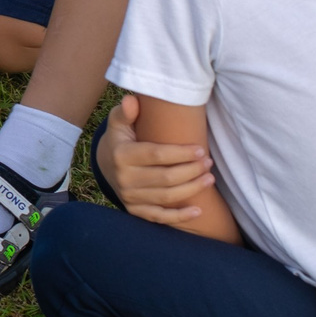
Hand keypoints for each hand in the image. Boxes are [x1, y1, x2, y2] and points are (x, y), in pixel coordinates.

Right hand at [95, 96, 216, 225]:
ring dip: (192, 189)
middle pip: (165, 178)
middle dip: (192, 171)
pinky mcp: (135, 210)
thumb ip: (126, 111)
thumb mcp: (119, 122)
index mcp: (122, 155)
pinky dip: (179, 217)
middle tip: (209, 163)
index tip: (200, 150)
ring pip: (167, 197)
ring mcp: (129, 197)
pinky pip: (160, 217)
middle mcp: (124, 178)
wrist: (105, 164)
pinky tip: (198, 211)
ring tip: (210, 179)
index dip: (181, 154)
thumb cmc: (121, 138)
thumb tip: (132, 100)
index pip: (156, 155)